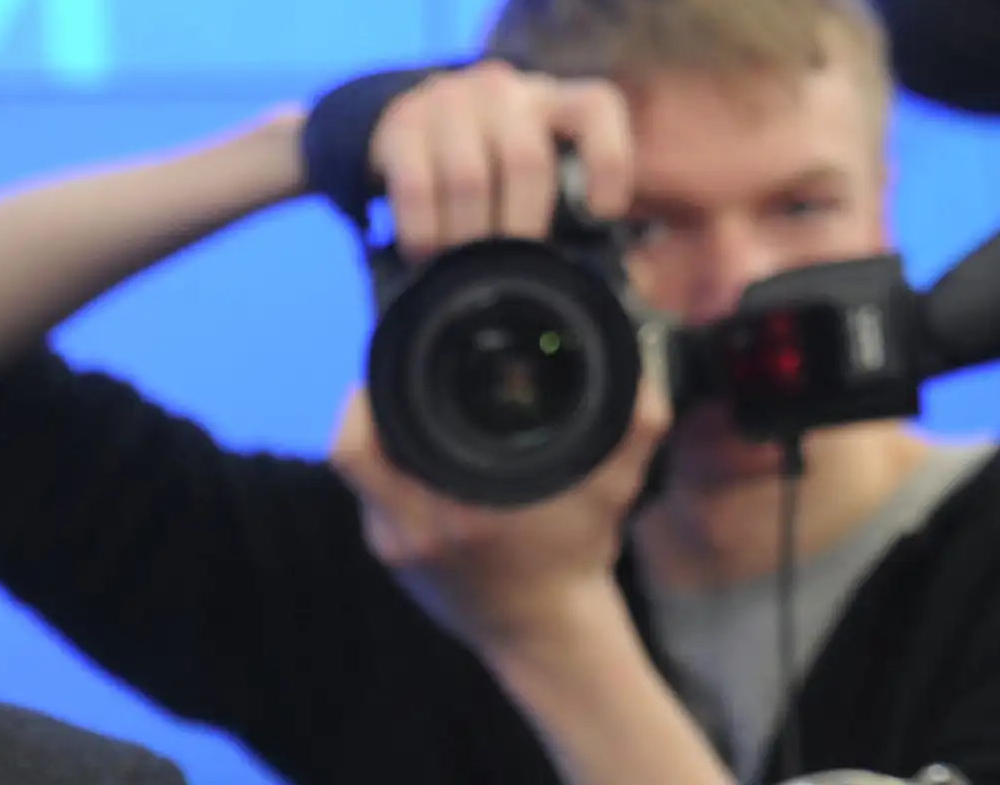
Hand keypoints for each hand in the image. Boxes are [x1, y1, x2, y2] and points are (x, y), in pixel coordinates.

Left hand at [329, 369, 669, 654]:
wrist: (548, 632)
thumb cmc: (577, 558)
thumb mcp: (614, 489)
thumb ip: (636, 426)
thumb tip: (645, 367)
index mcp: (448, 511)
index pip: (359, 449)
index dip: (363, 401)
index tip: (390, 368)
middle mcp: (408, 532)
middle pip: (353, 454)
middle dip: (375, 408)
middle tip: (404, 375)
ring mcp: (395, 550)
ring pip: (364, 478)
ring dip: (383, 440)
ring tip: (416, 406)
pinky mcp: (395, 559)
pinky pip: (377, 500)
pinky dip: (393, 471)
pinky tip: (427, 454)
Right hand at [372, 61, 633, 260]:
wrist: (408, 116)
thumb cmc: (493, 155)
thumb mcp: (539, 163)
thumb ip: (581, 213)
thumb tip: (639, 303)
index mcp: (556, 99)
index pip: (598, 106)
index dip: (609, 159)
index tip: (603, 213)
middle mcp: (508, 91)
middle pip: (527, 160)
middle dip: (522, 226)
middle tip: (515, 268)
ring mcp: (452, 101)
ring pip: (469, 177)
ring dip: (468, 237)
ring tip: (466, 270)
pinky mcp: (402, 124)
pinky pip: (416, 186)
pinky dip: (424, 231)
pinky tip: (426, 255)